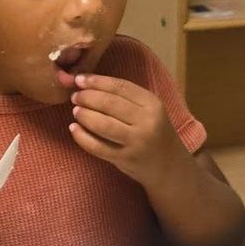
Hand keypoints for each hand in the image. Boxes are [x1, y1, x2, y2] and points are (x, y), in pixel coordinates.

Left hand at [68, 73, 186, 190]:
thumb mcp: (149, 111)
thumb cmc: (155, 133)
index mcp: (152, 104)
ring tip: (75, 111)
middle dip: (87, 97)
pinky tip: (74, 129)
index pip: (120, 87)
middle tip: (75, 96)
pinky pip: (98, 147)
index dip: (97, 81)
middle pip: (110, 104)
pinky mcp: (126, 159)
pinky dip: (82, 137)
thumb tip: (89, 83)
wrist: (170, 166)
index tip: (79, 79)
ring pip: (103, 124)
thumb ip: (126, 98)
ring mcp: (137, 142)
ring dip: (84, 115)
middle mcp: (147, 121)